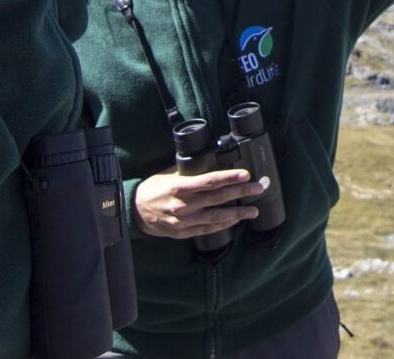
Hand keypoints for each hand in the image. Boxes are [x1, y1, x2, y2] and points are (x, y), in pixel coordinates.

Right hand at [133, 167, 265, 238]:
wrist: (135, 211)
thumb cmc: (153, 188)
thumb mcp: (169, 175)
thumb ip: (190, 171)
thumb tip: (212, 161)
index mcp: (180, 188)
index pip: (210, 182)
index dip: (229, 178)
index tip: (246, 175)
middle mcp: (184, 206)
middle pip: (218, 199)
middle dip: (241, 193)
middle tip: (259, 188)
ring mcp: (185, 221)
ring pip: (216, 217)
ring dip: (238, 213)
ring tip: (254, 211)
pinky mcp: (184, 233)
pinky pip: (208, 229)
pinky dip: (223, 224)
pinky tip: (236, 220)